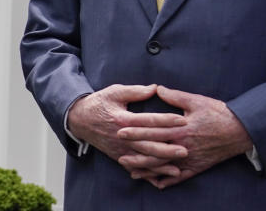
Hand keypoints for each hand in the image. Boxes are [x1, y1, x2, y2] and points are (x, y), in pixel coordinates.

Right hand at [68, 84, 187, 178]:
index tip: (182, 120)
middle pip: (148, 145)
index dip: (166, 120)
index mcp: (122, 119)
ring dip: (161, 164)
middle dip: (167, 148)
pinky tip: (161, 177)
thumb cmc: (99, 103)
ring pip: (143, 160)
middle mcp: (122, 136)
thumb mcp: (115, 92)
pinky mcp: (119, 156)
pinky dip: (149, 173)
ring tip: (178, 168)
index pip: (148, 121)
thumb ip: (135, 91)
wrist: (80, 120)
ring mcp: (120, 149)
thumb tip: (155, 88)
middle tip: (185, 150)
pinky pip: (136, 167)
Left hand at [117, 85, 253, 188]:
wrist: (241, 131)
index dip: (136, 131)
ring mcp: (190, 158)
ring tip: (130, 170)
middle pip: (154, 150)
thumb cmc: (218, 113)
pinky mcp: (197, 167)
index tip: (120, 131)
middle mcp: (183, 145)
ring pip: (164, 167)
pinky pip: (180, 177)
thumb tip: (156, 88)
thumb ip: (174, 96)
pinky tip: (154, 183)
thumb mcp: (196, 100)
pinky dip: (166, 180)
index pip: (153, 130)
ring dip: (146, 169)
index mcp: (181, 128)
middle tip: (118, 153)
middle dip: (135, 152)